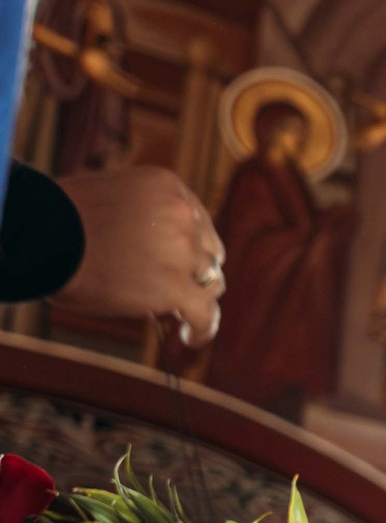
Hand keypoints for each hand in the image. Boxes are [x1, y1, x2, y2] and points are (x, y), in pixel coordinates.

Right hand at [49, 166, 222, 342]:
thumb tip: (147, 246)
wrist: (37, 233)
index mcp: (166, 186)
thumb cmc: (55, 219)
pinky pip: (205, 312)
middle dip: (193, 270)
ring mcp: (181, 248)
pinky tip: (191, 336)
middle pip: (208, 251)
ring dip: (197, 297)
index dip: (190, 245)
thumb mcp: (108, 197)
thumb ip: (138, 214)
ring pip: (210, 281)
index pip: (196, 221)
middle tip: (174, 286)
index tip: (178, 261)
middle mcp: (181, 213)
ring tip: (181, 314)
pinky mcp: (173, 285)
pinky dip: (203, 328)